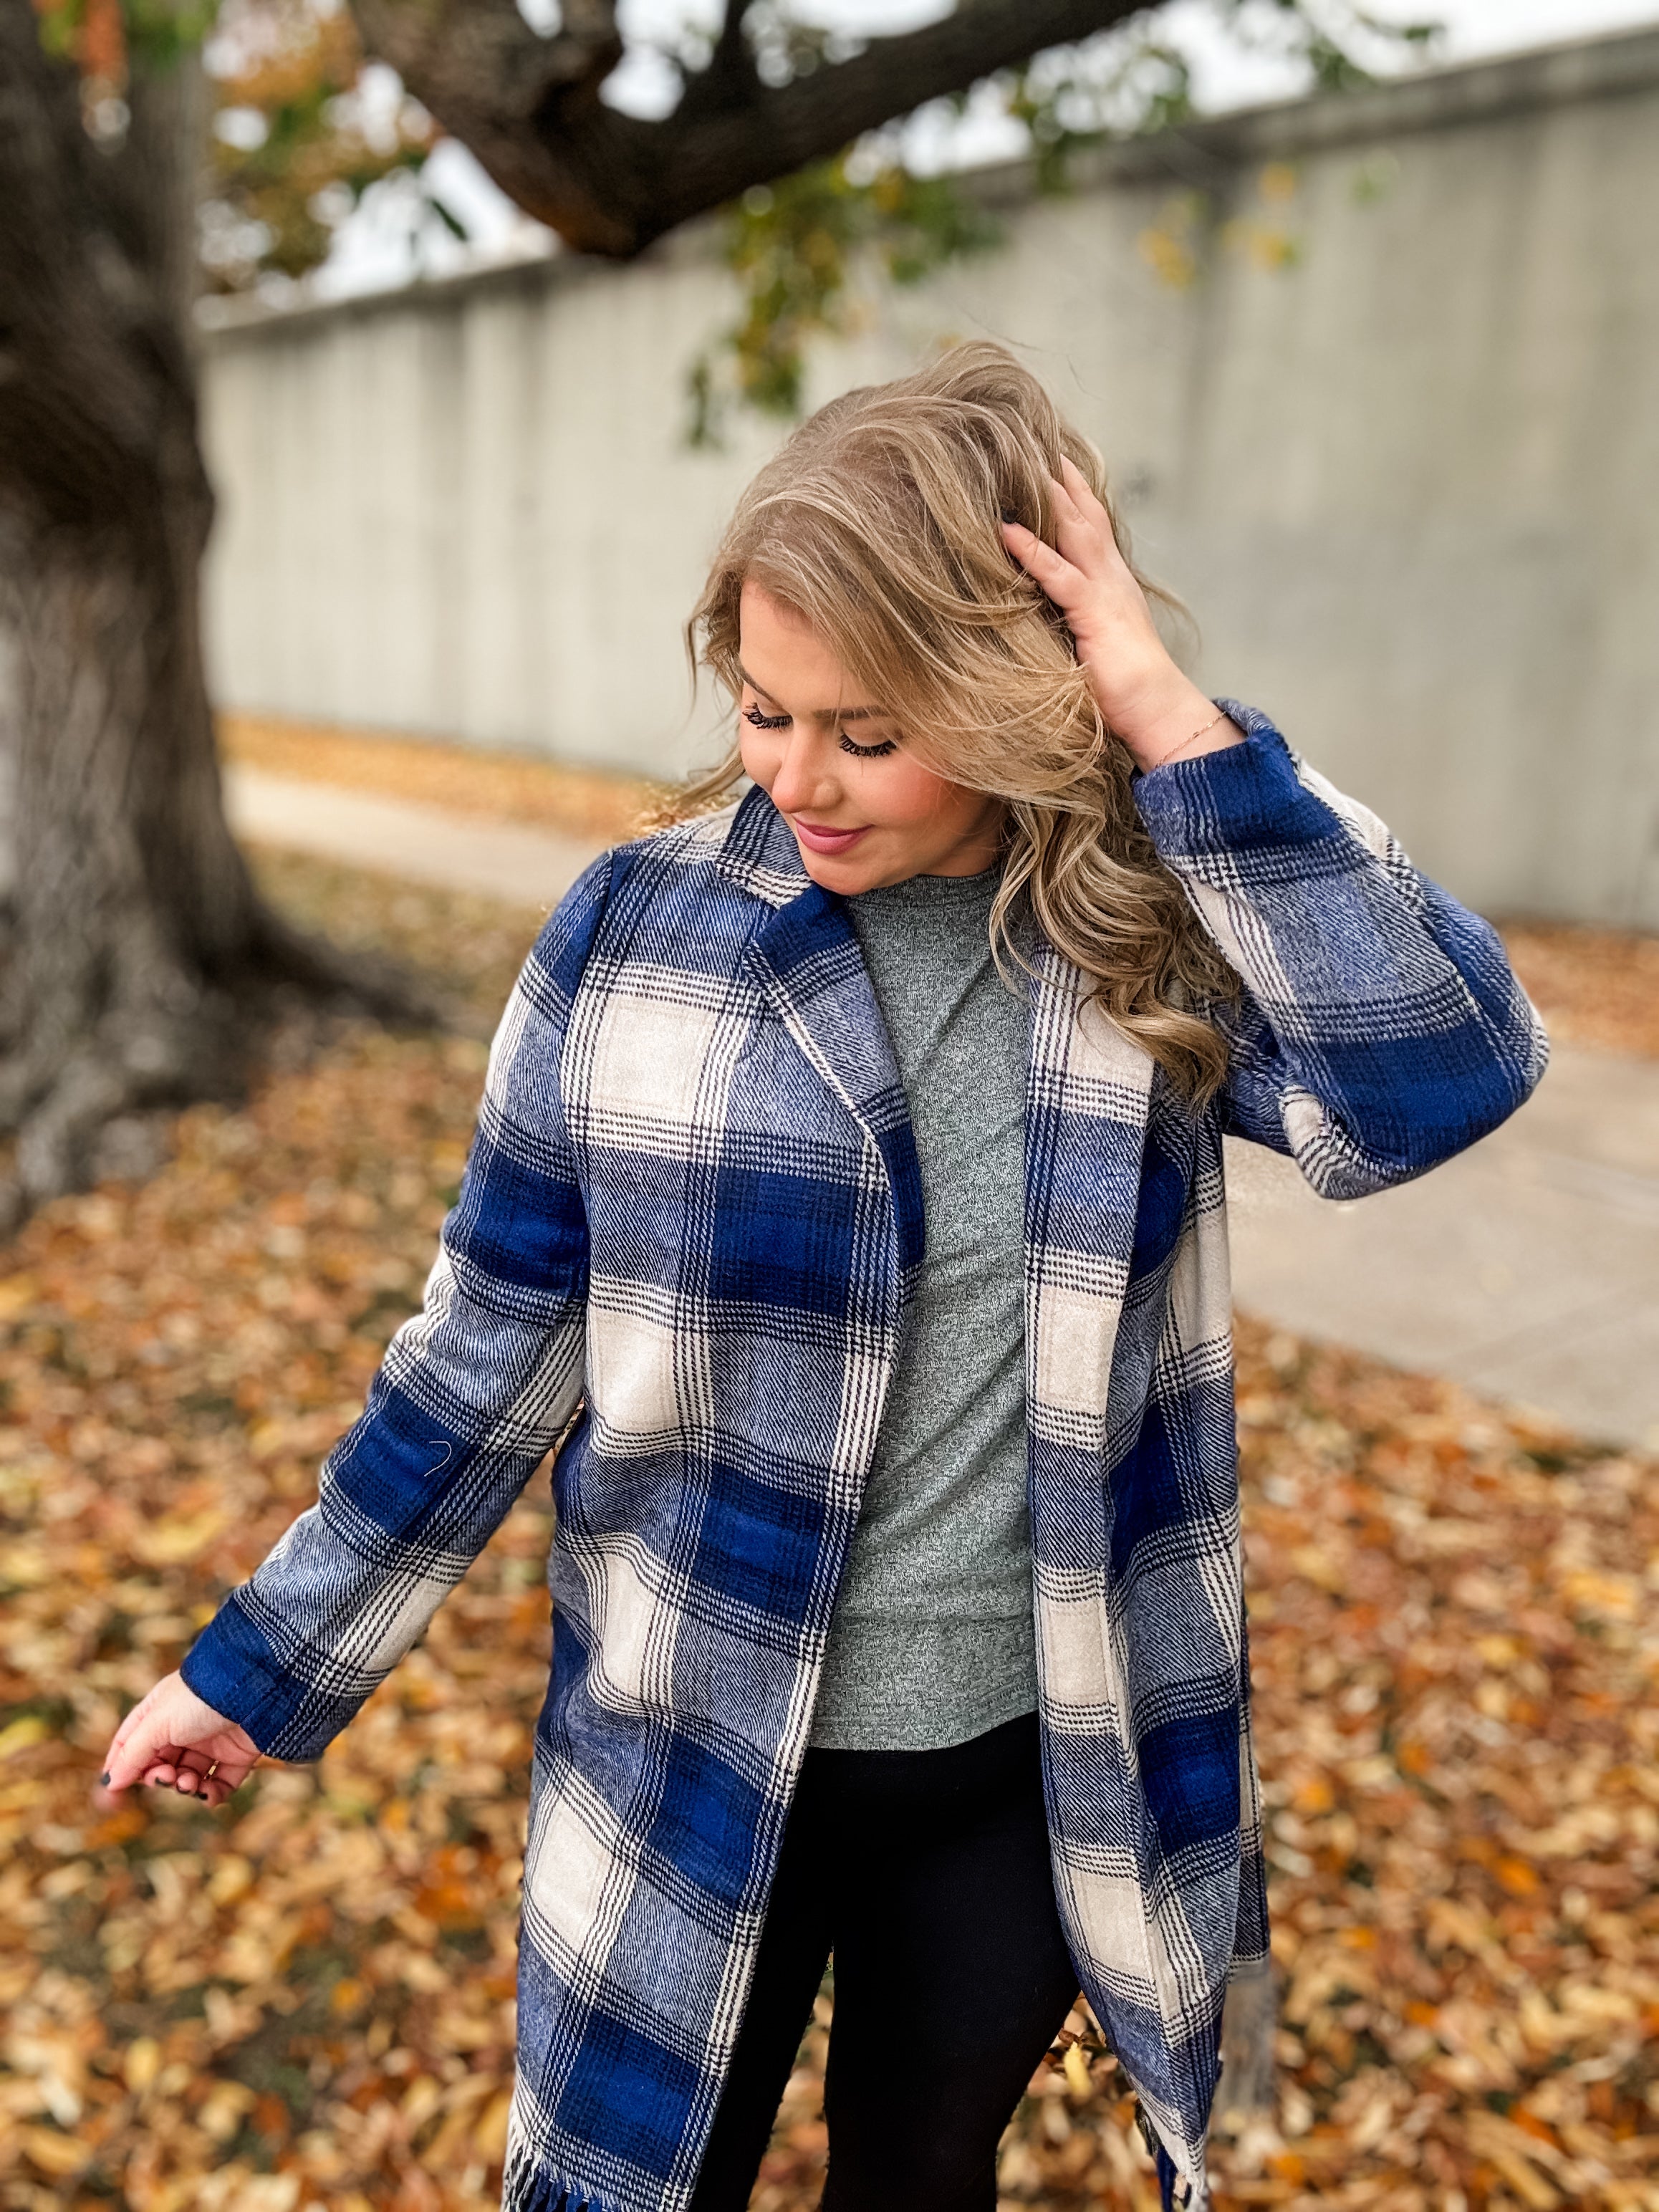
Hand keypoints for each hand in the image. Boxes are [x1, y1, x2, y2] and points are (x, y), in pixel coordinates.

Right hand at [98, 1672, 261, 1809]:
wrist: (255, 1691)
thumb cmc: (199, 1700)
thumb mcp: (157, 1724)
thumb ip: (132, 1755)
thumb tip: (110, 1783)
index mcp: (159, 1712)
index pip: (131, 1742)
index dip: (122, 1767)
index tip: (114, 1790)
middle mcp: (184, 1727)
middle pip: (160, 1764)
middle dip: (159, 1776)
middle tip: (166, 1777)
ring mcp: (211, 1741)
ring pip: (188, 1777)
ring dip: (184, 1786)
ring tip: (188, 1782)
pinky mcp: (237, 1755)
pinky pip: (220, 1784)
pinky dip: (212, 1794)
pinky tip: (208, 1794)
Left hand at [1001, 456, 1242, 771]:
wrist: (1158, 709)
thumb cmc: (1125, 690)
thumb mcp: (1096, 644)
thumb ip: (1074, 623)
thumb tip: (1044, 619)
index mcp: (1111, 585)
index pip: (1091, 529)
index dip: (1073, 496)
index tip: (1053, 466)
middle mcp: (1111, 578)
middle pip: (1085, 516)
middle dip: (1062, 479)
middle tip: (1037, 441)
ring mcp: (1104, 592)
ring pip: (1074, 531)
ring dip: (1047, 498)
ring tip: (1019, 462)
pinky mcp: (1093, 612)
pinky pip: (1057, 573)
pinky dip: (1031, 549)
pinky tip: (1007, 530)